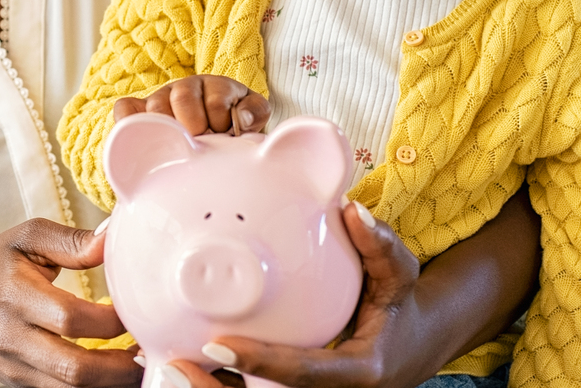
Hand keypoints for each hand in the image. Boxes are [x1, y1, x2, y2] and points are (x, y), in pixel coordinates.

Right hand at [0, 217, 142, 387]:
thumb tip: (112, 238)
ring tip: (141, 364)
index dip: (110, 320)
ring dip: (112, 383)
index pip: (69, 318)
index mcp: (15, 295)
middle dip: (120, 366)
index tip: (137, 309)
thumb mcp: (26, 239)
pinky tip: (117, 373)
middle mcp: (13, 338)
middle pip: (73, 368)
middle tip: (150, 349)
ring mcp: (17, 368)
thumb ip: (71, 240)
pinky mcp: (23, 385)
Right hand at [110, 76, 268, 136]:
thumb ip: (255, 112)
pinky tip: (144, 139)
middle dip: (195, 127)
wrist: (212, 140)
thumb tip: (241, 119)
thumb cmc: (233, 128)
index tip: (225, 137)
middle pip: (182, 98)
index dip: (221, 123)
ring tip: (180, 148)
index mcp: (214, 86)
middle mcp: (185, 88)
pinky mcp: (139, 113)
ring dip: (169, 131)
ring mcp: (159, 100)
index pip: (215, 99)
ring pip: (155, 107)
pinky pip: (125, 110)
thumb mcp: (252, 117)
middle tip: (201, 144)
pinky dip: (129, 122)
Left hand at [162, 201, 447, 387]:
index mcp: (358, 372)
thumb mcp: (399, 274)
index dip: (260, 361)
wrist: (411, 344)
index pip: (303, 373)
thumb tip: (350, 210)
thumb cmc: (398, 306)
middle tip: (174, 365)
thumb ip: (379, 243)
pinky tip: (185, 365)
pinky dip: (221, 384)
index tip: (215, 344)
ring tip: (169, 366)